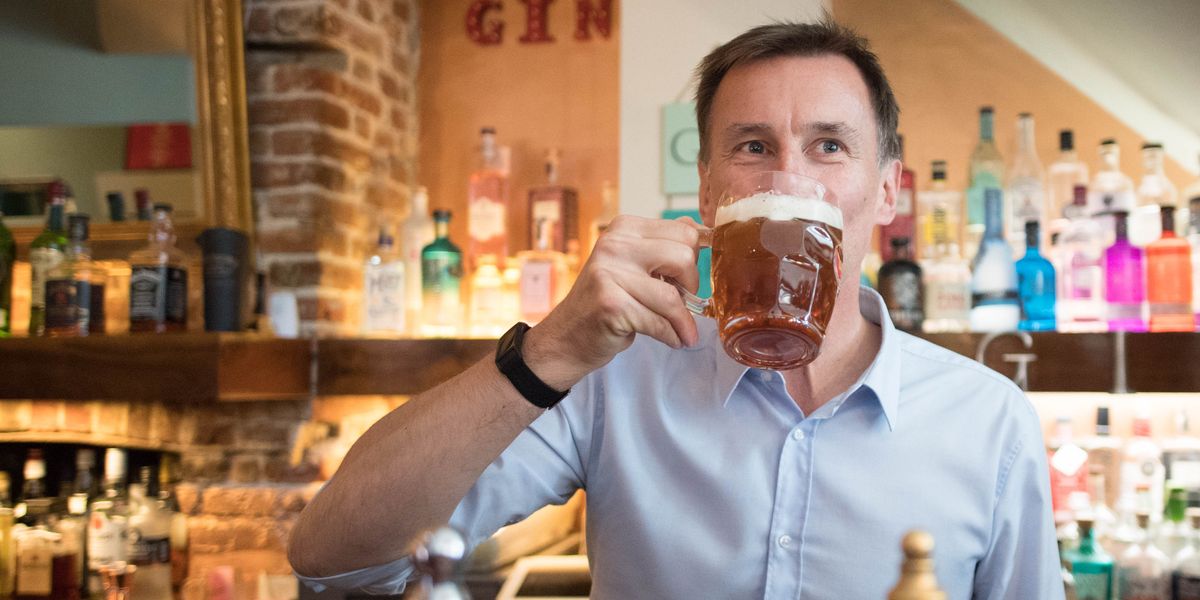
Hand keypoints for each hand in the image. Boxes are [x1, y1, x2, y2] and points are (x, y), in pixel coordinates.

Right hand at [522, 215, 703, 389]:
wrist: (569, 335)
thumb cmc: (608, 300)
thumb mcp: (633, 263)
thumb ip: (663, 244)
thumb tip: (700, 229)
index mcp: (624, 228)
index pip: (685, 232)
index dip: (694, 260)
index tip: (684, 280)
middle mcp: (614, 244)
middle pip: (684, 257)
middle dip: (692, 286)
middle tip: (683, 302)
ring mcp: (609, 274)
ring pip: (673, 296)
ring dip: (684, 321)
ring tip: (683, 331)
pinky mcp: (610, 305)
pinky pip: (659, 323)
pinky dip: (671, 336)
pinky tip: (672, 340)